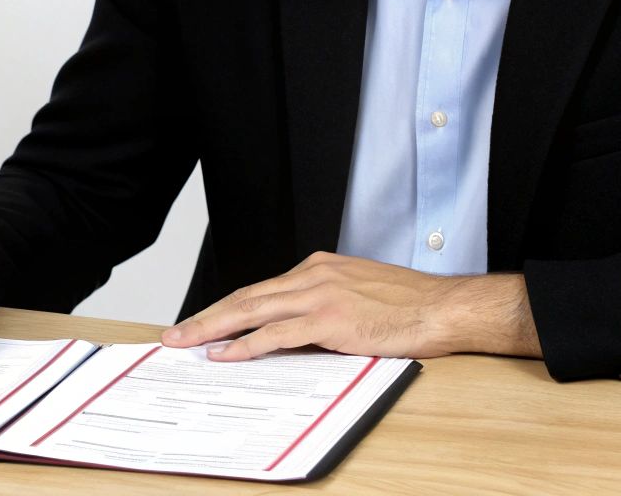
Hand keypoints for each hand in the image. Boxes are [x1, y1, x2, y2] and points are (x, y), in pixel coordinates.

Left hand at [160, 251, 539, 361]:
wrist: (444, 307)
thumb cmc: (409, 305)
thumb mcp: (358, 293)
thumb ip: (324, 303)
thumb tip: (295, 329)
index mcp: (319, 268)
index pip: (261, 289)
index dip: (228, 307)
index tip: (203, 321)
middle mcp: (314, 275)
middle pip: (246, 296)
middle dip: (207, 316)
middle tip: (176, 333)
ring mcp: (320, 295)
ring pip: (252, 311)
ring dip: (214, 328)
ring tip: (187, 342)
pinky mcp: (330, 319)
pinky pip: (277, 334)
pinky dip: (247, 344)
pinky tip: (227, 353)